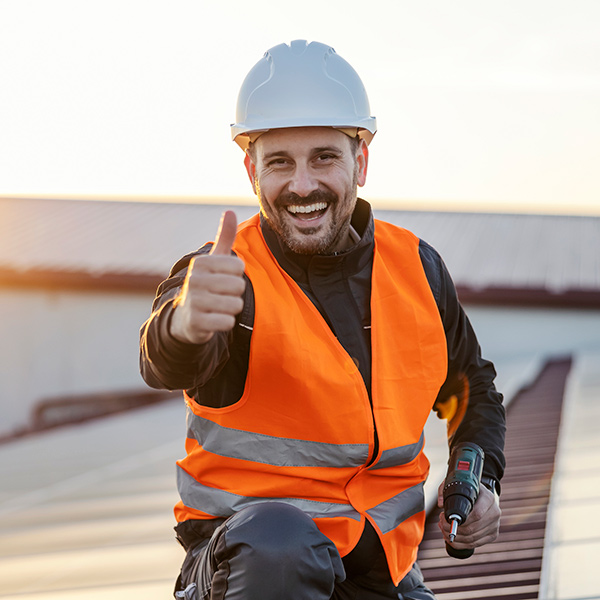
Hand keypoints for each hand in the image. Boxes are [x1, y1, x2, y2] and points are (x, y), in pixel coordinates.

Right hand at [170, 210, 245, 344]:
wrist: (185, 317)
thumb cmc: (207, 284)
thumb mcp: (214, 260)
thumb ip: (224, 237)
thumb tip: (229, 211)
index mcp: (201, 263)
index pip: (239, 266)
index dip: (236, 275)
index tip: (222, 278)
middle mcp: (194, 279)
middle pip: (239, 286)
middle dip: (235, 293)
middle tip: (220, 295)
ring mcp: (193, 301)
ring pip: (236, 305)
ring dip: (231, 308)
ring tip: (217, 306)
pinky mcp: (196, 323)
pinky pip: (228, 322)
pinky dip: (225, 322)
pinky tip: (214, 319)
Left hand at [437, 482, 500, 549]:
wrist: (483, 495)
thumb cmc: (468, 489)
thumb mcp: (458, 483)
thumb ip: (445, 489)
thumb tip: (440, 504)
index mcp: (489, 498)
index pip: (477, 514)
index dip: (460, 520)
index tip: (445, 516)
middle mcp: (495, 513)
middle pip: (472, 528)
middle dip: (453, 528)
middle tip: (441, 522)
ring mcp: (495, 526)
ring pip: (472, 539)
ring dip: (454, 537)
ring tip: (443, 529)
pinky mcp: (492, 535)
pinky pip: (475, 544)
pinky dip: (460, 544)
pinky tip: (450, 538)